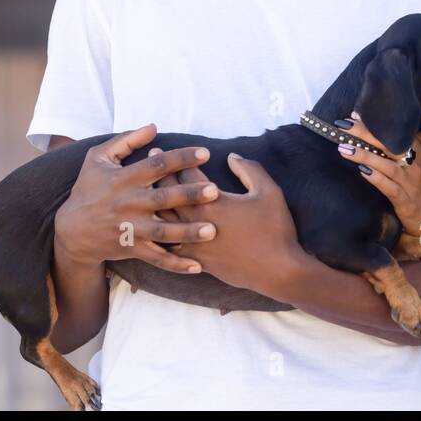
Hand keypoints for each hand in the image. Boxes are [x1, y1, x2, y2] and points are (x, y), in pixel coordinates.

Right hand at [53, 124, 218, 273]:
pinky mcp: (132, 249)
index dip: (181, 158)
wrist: (70, 230)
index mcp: (125, 179)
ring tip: (211, 230)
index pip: (157, 165)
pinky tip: (197, 266)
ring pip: (163, 232)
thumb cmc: (89, 188)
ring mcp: (131, 229)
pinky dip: (176, 264)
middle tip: (214, 191)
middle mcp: (129, 204)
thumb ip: (126, 140)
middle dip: (189, 195)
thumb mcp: (99, 159)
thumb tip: (154, 126)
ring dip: (188, 232)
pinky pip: (156, 258)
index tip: (205, 153)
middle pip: (163, 199)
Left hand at [156, 153, 305, 295]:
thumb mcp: (269, 192)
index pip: (187, 177)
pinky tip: (152, 231)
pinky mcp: (197, 261)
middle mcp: (198, 223)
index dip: (173, 161)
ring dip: (154, 206)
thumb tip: (232, 156)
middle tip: (144, 168)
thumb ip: (249, 170)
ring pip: (165, 223)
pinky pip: (169, 247)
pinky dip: (159, 236)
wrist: (276, 270)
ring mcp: (195, 244)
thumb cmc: (275, 229)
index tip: (159, 149)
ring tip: (144, 194)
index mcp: (213, 203)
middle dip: (156, 178)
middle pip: (169, 197)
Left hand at [338, 112, 420, 241]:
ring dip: (364, 155)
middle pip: (389, 144)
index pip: (397, 131)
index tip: (355, 115)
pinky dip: (375, 178)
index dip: (376, 123)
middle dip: (365, 133)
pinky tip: (361, 170)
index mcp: (420, 150)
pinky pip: (388, 187)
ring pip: (386, 165)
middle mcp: (416, 163)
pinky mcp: (404, 199)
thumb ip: (413, 140)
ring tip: (344, 148)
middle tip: (344, 125)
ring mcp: (410, 181)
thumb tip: (390, 124)